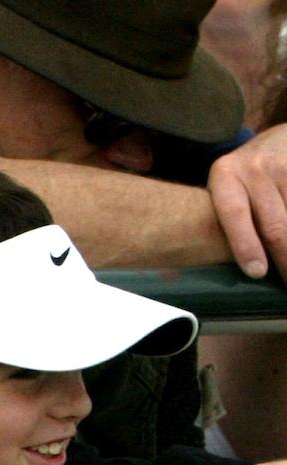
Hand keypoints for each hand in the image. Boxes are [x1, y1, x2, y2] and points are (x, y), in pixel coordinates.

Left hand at [208, 125, 286, 278]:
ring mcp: (285, 165)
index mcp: (225, 176)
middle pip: (274, 224)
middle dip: (283, 258)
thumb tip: (226, 269)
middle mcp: (255, 168)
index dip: (246, 246)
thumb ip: (228, 219)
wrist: (278, 139)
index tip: (257, 273)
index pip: (235, 216)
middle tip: (285, 283)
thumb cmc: (245, 178)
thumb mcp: (228, 189)